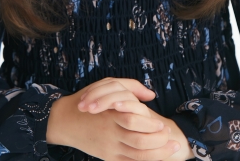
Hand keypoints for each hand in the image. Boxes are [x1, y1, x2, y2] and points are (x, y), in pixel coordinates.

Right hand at [47, 77, 180, 160]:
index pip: (138, 123)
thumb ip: (131, 87)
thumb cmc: (89, 100)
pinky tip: (155, 159)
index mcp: (113, 114)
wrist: (66, 120)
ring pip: (137, 156)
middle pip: (140, 142)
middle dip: (160, 143)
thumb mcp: (108, 85)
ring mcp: (110, 148)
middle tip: (173, 140)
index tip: (165, 125)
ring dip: (157, 155)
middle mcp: (112, 133)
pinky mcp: (108, 157)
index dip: (153, 126)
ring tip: (171, 151)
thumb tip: (151, 95)